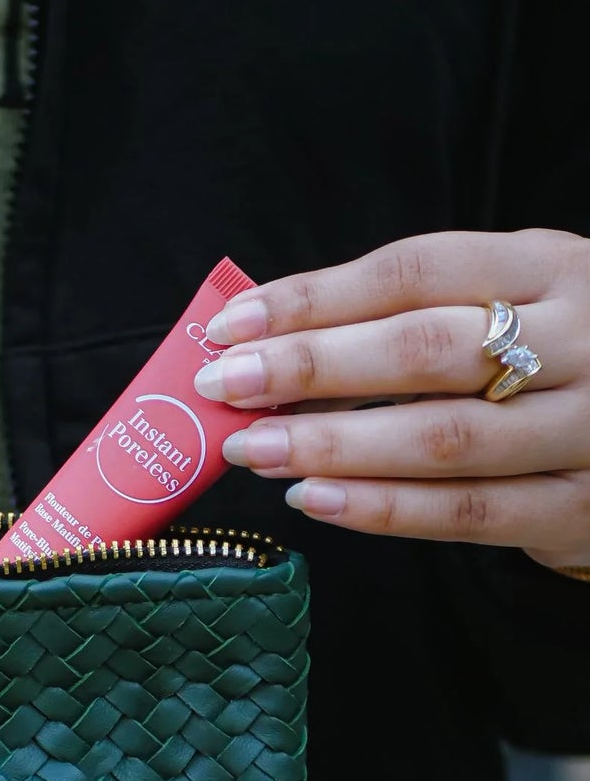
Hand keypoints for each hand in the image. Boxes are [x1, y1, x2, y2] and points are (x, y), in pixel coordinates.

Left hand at [193, 229, 589, 570]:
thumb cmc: (557, 358)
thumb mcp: (512, 303)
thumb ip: (411, 313)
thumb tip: (267, 340)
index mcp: (553, 267)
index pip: (416, 271)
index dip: (314, 299)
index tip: (230, 327)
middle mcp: (584, 337)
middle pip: (426, 349)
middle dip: (310, 368)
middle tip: (226, 388)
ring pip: (443, 438)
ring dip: (332, 446)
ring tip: (252, 451)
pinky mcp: (582, 508)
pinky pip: (468, 514)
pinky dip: (381, 509)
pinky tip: (312, 500)